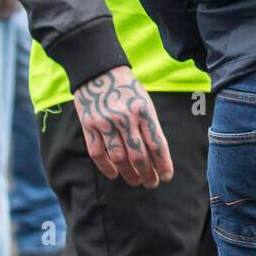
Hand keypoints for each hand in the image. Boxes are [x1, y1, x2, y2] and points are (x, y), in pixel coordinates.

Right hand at [73, 66, 173, 187]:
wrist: (99, 71)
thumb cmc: (127, 89)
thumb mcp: (144, 102)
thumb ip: (149, 125)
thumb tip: (156, 155)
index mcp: (144, 111)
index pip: (157, 143)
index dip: (163, 163)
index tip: (167, 177)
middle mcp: (126, 118)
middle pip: (139, 154)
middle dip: (147, 173)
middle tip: (152, 183)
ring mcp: (106, 122)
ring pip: (119, 157)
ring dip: (129, 173)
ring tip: (136, 182)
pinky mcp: (89, 125)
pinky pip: (97, 153)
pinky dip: (105, 167)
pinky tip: (114, 174)